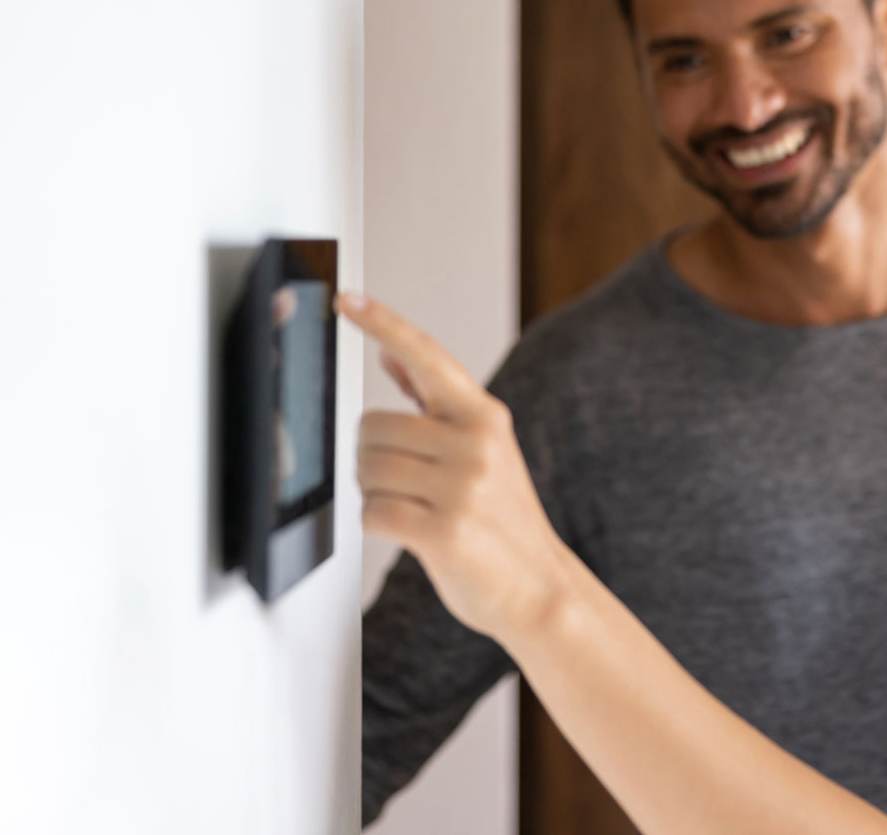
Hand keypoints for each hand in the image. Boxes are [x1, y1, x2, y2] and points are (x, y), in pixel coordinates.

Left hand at [337, 290, 577, 642]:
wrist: (539, 588)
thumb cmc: (502, 520)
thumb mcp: (482, 450)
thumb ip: (435, 404)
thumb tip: (393, 359)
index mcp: (484, 416)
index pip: (426, 355)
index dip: (383, 323)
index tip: (346, 299)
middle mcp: (475, 443)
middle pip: (372, 426)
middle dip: (372, 457)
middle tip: (403, 482)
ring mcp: (462, 487)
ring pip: (367, 470)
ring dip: (375, 492)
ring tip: (413, 508)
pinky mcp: (445, 531)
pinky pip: (372, 511)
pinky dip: (378, 522)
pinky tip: (409, 530)